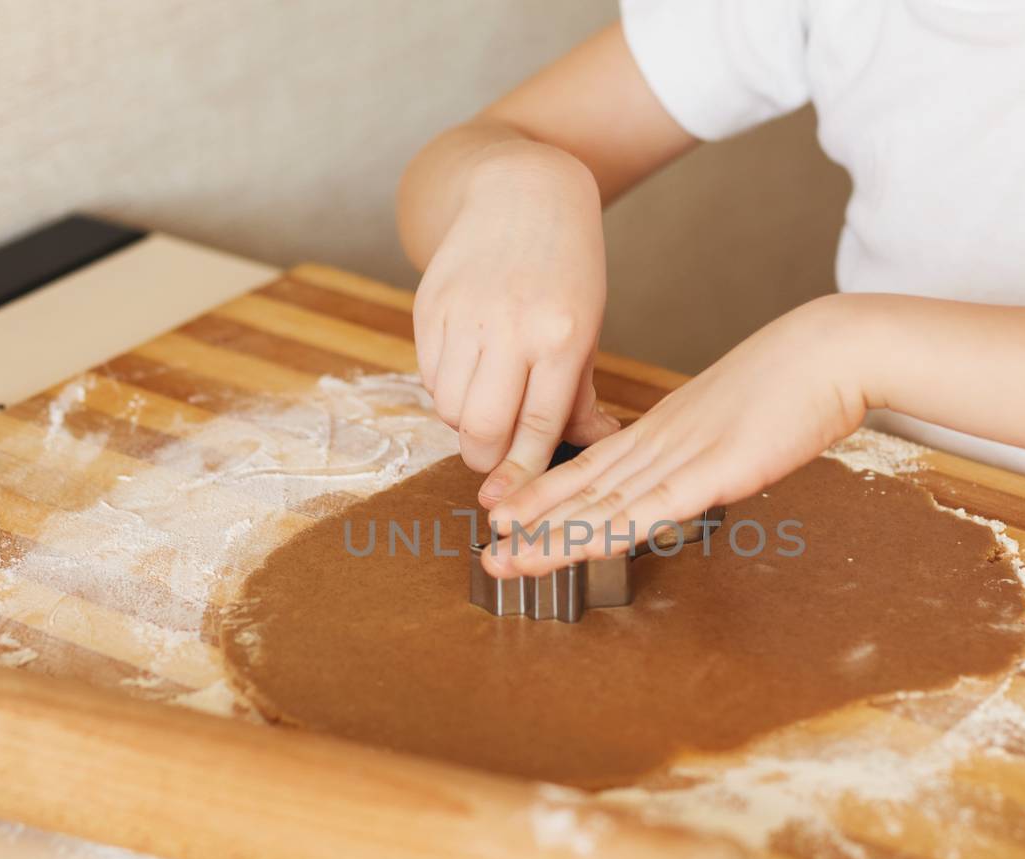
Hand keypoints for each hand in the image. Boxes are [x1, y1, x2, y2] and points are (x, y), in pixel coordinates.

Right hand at [413, 143, 620, 507]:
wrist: (521, 191)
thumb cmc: (566, 266)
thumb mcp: (587, 326)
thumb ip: (579, 393)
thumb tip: (595, 445)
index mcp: (560, 336)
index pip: (535, 426)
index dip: (522, 473)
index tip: (512, 501)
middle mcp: (510, 327)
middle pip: (481, 427)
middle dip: (485, 458)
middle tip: (493, 458)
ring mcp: (465, 315)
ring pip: (448, 407)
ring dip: (463, 424)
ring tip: (484, 410)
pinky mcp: (430, 306)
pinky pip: (429, 375)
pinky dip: (445, 391)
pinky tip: (467, 376)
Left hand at [483, 296, 869, 576]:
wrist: (831, 349)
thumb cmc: (792, 381)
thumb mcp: (730, 417)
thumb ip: (701, 447)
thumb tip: (688, 471)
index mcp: (663, 428)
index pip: (588, 467)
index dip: (542, 495)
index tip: (503, 517)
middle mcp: (662, 441)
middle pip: (584, 490)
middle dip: (532, 526)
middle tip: (486, 554)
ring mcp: (686, 454)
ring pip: (607, 503)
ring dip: (555, 536)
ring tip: (508, 560)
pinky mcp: (719, 468)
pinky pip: (657, 506)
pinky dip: (615, 528)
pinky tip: (583, 547)